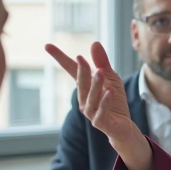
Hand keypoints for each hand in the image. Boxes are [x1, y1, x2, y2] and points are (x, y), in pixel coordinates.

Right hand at [46, 42, 152, 169]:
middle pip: (81, 84)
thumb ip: (103, 63)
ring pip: (90, 98)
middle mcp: (84, 100)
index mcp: (85, 87)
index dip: (60, 58)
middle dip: (81, 72)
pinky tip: (109, 92)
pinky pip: (101, 112)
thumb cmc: (115, 102)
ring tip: (100, 72)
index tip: (47, 45)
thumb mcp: (112, 79)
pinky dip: (105, 102)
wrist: (123, 127)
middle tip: (81, 59)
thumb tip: (94, 42)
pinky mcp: (102, 123)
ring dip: (95, 85)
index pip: (71, 70)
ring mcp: (91, 113)